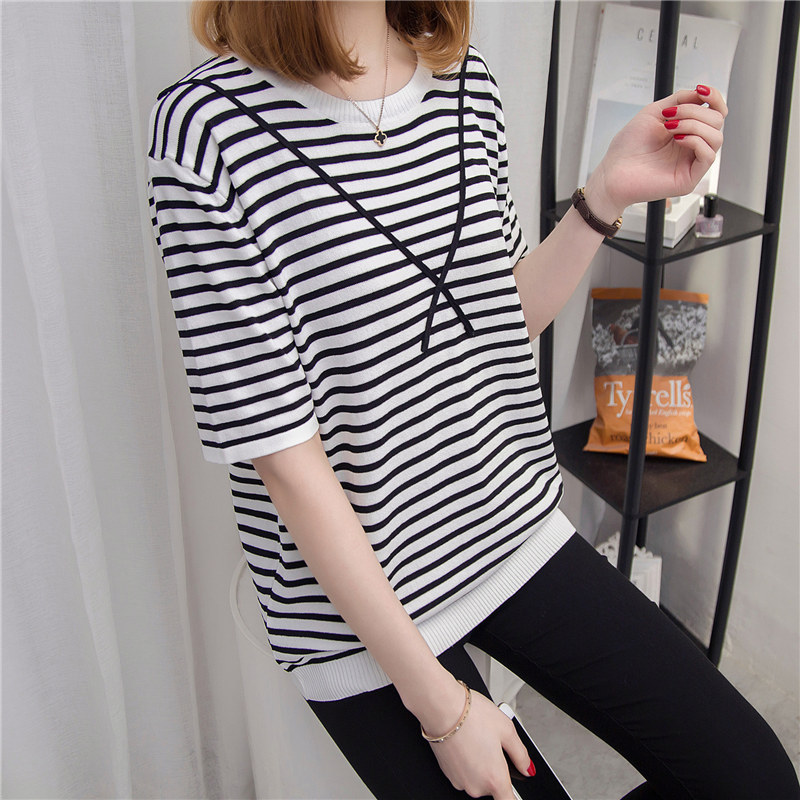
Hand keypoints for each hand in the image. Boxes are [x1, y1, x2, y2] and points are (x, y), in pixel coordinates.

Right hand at [426, 689, 533, 799]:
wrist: (441, 707)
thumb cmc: (472, 715)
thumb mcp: (506, 729)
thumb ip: (521, 754)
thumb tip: (527, 767)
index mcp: (495, 779)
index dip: (514, 796)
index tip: (515, 790)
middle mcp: (476, 786)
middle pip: (493, 786)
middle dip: (495, 768)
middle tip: (493, 744)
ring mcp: (460, 781)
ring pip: (478, 779)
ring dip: (480, 764)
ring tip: (477, 738)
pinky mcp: (447, 773)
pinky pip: (464, 773)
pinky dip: (467, 761)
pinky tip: (465, 741)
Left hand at [587, 84, 727, 216]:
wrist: (612, 172)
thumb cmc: (627, 146)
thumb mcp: (655, 112)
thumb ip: (680, 99)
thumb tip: (702, 93)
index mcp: (687, 131)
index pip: (716, 113)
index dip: (715, 98)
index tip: (702, 90)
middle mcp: (692, 146)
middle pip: (717, 121)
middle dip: (695, 111)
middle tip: (670, 116)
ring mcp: (692, 163)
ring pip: (716, 137)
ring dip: (694, 125)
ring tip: (670, 127)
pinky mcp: (689, 178)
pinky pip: (708, 155)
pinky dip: (695, 141)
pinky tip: (677, 139)